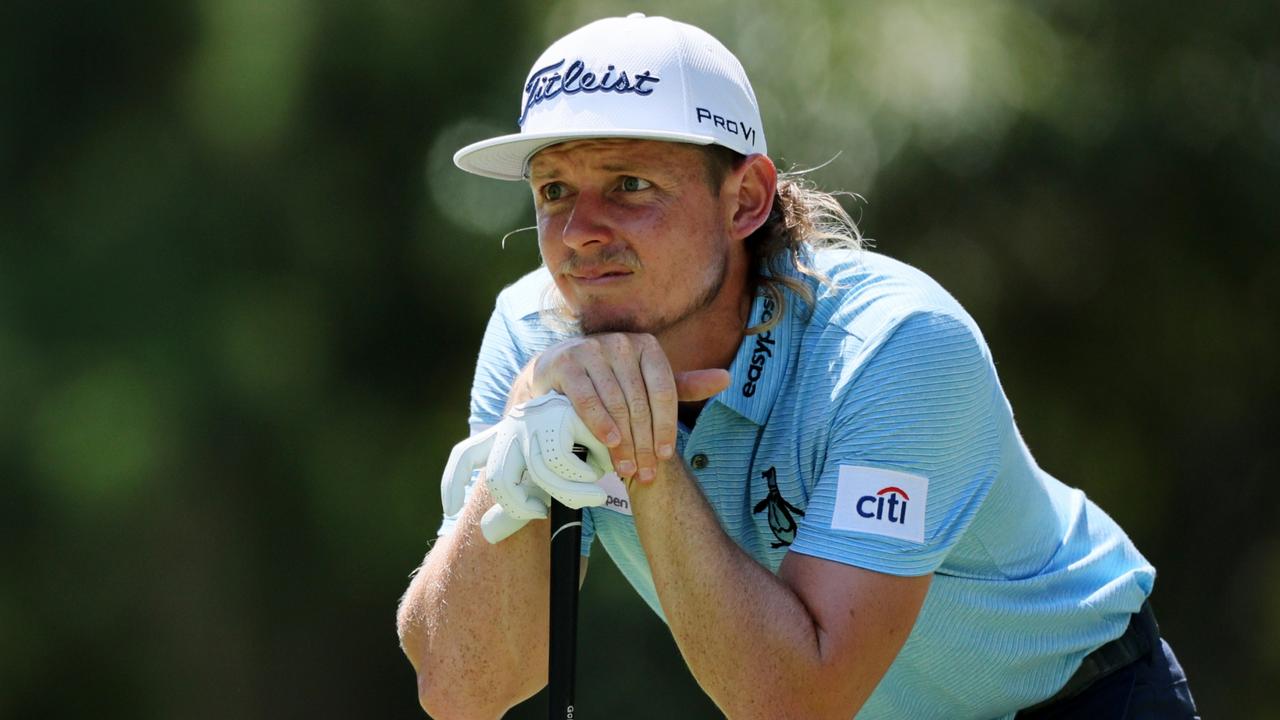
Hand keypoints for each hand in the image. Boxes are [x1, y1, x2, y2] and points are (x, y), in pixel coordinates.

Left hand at [441, 393, 611, 542]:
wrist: (612, 407)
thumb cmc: (576, 448)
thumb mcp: (545, 476)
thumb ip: (518, 502)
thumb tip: (487, 535)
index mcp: (504, 436)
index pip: (466, 454)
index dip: (452, 481)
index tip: (449, 508)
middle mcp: (513, 425)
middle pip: (498, 479)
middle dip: (519, 508)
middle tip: (541, 514)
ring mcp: (535, 420)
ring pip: (540, 477)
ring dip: (571, 496)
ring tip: (593, 496)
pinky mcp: (559, 416)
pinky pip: (566, 465)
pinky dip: (585, 479)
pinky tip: (600, 469)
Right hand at [529, 334, 729, 483]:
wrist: (556, 370)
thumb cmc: (609, 379)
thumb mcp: (647, 382)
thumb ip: (683, 386)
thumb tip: (727, 379)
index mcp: (647, 346)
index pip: (665, 391)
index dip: (666, 426)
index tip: (665, 456)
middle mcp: (621, 342)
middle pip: (640, 402)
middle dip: (644, 442)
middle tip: (646, 473)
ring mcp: (592, 349)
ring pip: (616, 403)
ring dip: (623, 441)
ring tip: (627, 468)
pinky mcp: (567, 362)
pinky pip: (588, 398)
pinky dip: (599, 422)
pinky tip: (609, 443)